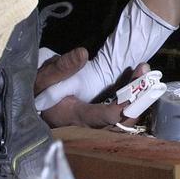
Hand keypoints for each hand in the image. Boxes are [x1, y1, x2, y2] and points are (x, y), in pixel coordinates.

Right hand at [34, 48, 149, 128]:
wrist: (33, 101)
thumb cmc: (37, 90)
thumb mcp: (44, 76)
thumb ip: (63, 66)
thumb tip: (83, 54)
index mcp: (75, 116)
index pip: (104, 116)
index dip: (124, 105)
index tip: (137, 87)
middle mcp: (88, 124)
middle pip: (121, 121)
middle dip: (137, 99)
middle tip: (145, 73)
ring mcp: (95, 122)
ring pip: (122, 117)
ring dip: (136, 96)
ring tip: (143, 71)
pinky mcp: (98, 116)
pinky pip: (119, 110)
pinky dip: (130, 95)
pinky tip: (135, 76)